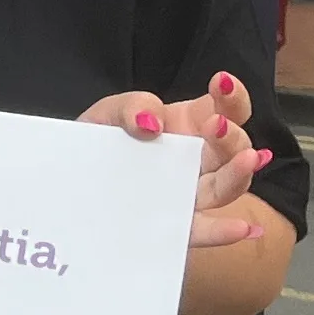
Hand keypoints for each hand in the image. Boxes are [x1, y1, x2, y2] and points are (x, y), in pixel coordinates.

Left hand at [81, 72, 275, 252]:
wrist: (66, 178)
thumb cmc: (97, 140)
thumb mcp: (109, 113)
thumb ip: (132, 106)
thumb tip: (152, 124)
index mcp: (190, 126)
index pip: (228, 110)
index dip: (233, 97)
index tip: (222, 82)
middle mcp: (198, 160)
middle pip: (234, 149)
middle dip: (232, 136)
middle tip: (215, 125)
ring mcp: (188, 194)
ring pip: (226, 188)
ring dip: (239, 174)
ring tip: (247, 159)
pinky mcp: (172, 227)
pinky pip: (200, 232)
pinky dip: (223, 232)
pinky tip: (242, 229)